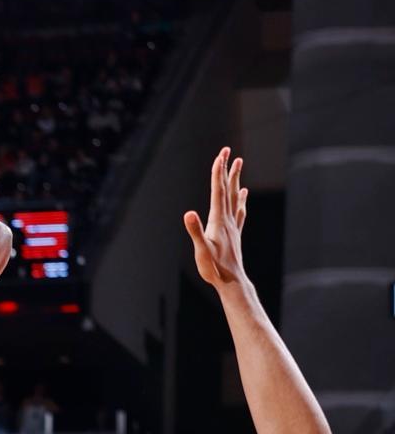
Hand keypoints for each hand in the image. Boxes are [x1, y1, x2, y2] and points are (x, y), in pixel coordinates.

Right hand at [184, 146, 247, 286]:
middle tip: (228, 151)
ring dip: (235, 179)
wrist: (232, 282)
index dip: (218, 173)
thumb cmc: (214, 269)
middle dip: (226, 169)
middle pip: (227, 189)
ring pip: (235, 197)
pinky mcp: (234, 234)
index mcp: (218, 221)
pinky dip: (241, 200)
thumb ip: (195, 231)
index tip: (220, 155)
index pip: (217, 191)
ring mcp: (233, 226)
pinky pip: (239, 211)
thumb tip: (188, 213)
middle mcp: (227, 220)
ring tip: (238, 164)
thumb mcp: (201, 251)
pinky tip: (243, 194)